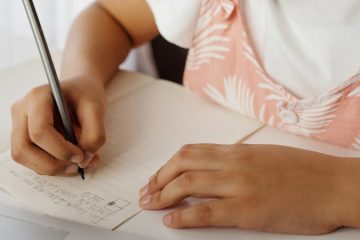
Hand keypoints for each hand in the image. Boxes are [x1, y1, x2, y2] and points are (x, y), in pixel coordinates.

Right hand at [10, 75, 105, 175]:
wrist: (79, 88)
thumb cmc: (85, 94)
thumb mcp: (97, 108)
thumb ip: (95, 134)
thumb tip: (84, 160)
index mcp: (37, 97)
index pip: (39, 131)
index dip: (60, 149)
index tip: (80, 155)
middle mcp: (22, 111)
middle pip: (23, 149)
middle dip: (51, 164)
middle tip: (76, 165)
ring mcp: (19, 125)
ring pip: (24, 157)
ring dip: (52, 168)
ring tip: (78, 163)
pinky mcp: (24, 137)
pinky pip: (32, 159)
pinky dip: (53, 166)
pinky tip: (72, 160)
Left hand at [139, 144, 348, 233]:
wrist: (334, 184)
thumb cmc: (303, 171)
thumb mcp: (265, 156)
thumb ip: (238, 161)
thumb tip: (214, 168)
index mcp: (238, 151)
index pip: (191, 152)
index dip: (167, 165)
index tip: (157, 176)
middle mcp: (234, 163)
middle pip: (182, 164)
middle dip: (158, 178)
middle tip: (146, 192)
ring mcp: (240, 185)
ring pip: (188, 184)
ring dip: (163, 194)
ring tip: (150, 204)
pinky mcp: (249, 209)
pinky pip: (207, 211)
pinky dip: (184, 216)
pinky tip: (171, 221)